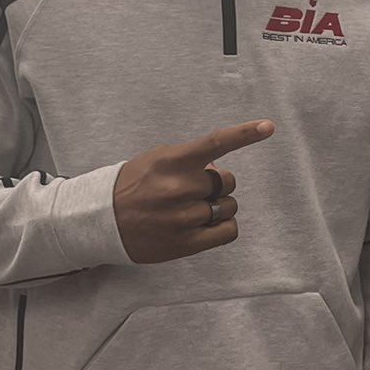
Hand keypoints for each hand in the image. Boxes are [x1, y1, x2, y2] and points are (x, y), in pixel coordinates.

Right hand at [113, 120, 273, 263]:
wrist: (102, 220)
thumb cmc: (134, 186)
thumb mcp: (157, 160)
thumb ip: (189, 158)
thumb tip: (218, 165)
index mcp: (172, 161)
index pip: (215, 143)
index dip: (244, 134)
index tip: (268, 126)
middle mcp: (179, 188)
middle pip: (227, 182)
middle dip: (216, 184)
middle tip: (192, 190)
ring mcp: (183, 217)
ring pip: (229, 206)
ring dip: (219, 206)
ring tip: (192, 209)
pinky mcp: (186, 243)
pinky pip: (228, 231)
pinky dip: (223, 226)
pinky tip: (205, 224)